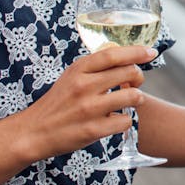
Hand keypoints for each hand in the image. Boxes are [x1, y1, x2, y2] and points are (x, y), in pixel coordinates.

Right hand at [11, 45, 155, 162]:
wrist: (33, 132)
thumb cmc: (57, 102)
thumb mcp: (71, 77)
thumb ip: (95, 67)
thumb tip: (126, 57)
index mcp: (78, 70)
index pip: (113, 54)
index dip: (136, 52)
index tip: (150, 52)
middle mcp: (84, 86)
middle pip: (129, 73)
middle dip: (138, 77)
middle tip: (134, 83)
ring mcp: (89, 109)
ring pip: (133, 96)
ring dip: (136, 98)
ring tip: (129, 101)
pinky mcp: (93, 130)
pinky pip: (125, 121)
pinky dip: (125, 120)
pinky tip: (115, 120)